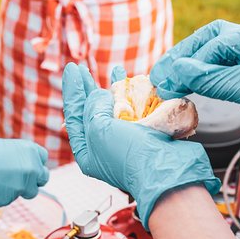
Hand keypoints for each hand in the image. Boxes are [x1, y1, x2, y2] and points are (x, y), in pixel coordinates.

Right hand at [0, 139, 49, 207]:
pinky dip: (5, 195)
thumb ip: (19, 157)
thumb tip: (26, 165)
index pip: (42, 158)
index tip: (27, 166)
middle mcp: (30, 167)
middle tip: (17, 178)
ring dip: (19, 190)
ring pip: (29, 192)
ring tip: (0, 182)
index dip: (34, 163)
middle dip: (32, 179)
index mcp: (29, 150)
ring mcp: (22, 184)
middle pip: (42, 178)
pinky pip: (12, 198)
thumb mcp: (3, 149)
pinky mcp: (11, 198)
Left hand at [62, 63, 219, 228]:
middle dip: (87, 87)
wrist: (167, 169)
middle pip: (92, 110)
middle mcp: (105, 145)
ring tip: (113, 69)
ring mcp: (127, 139)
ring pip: (116, 107)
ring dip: (113, 87)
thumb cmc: (128, 155)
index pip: (74, 115)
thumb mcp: (99, 128)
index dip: (72, 90)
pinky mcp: (147, 133)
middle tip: (82, 68)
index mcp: (88, 150)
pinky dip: (134, 93)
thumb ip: (93, 106)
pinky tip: (134, 82)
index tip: (72, 69)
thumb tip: (102, 95)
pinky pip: (136, 108)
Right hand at [150, 20, 239, 133]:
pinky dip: (199, 79)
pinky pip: (217, 73)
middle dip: (182, 57)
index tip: (169, 78)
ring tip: (165, 81)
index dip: (190, 60)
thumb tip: (177, 70)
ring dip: (187, 68)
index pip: (214, 43)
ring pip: (210, 58)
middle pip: (208, 42)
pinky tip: (185, 87)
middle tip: (159, 73)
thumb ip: (213, 79)